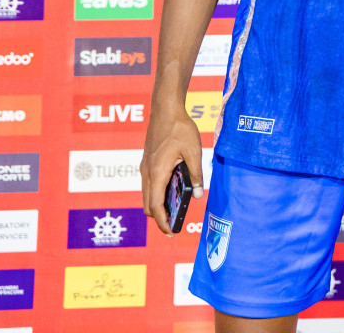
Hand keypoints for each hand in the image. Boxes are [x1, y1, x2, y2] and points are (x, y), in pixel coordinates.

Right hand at [140, 102, 203, 236]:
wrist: (165, 109)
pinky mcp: (146, 163)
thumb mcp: (194, 152)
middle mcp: (147, 173)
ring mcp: (144, 168)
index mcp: (157, 172)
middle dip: (159, 218)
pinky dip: (157, 194)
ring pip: (147, 195)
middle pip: (148, 205)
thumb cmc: (180, 129)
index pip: (155, 206)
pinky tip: (172, 192)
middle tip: (174, 226)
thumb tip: (198, 195)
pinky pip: (149, 185)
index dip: (163, 222)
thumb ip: (196, 174)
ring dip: (158, 206)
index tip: (171, 232)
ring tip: (174, 211)